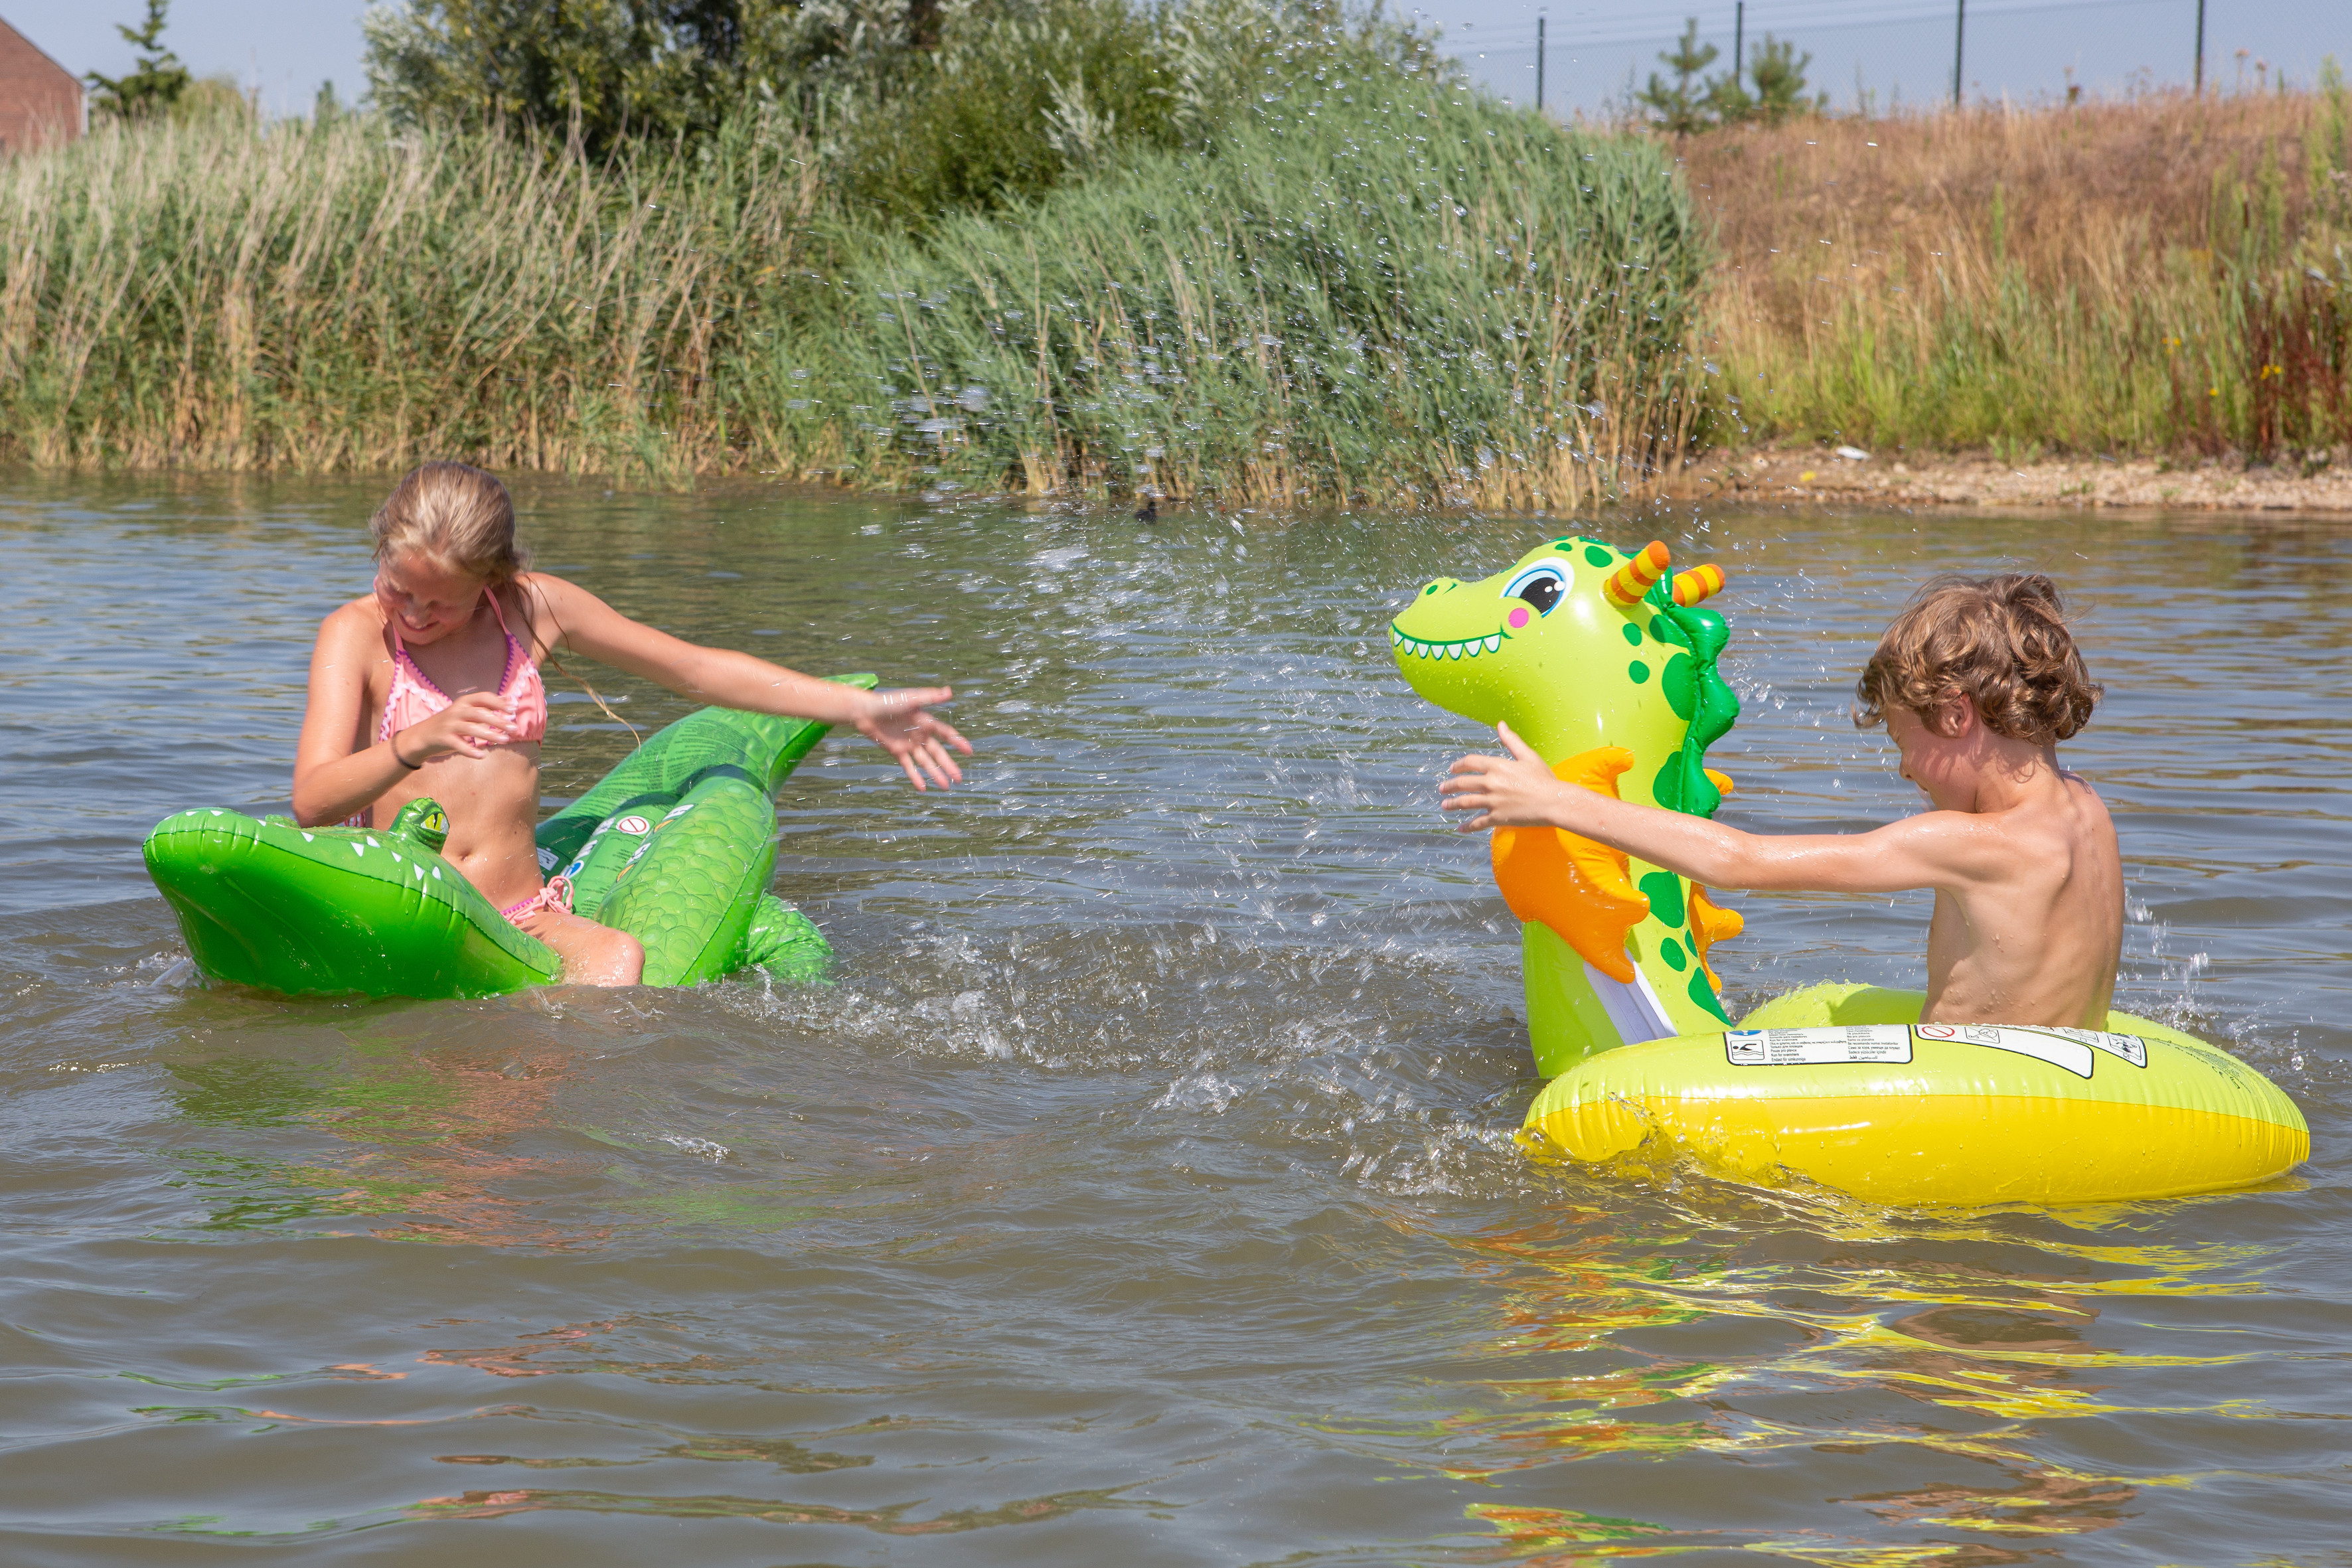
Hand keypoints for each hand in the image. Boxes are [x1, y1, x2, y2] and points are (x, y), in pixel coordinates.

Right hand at [399, 690, 518, 762]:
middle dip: (498, 721)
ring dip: (490, 735)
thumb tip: (509, 703)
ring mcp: (448, 725)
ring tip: (505, 740)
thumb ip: (484, 709)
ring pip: (471, 729)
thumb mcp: (466, 713)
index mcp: (463, 703)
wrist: (422, 736)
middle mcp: (456, 711)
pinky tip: (482, 756)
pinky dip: (470, 750)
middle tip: (514, 728)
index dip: (499, 702)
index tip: (513, 709)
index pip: (483, 698)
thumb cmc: (451, 724)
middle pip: (479, 713)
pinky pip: (458, 745)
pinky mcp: (443, 738)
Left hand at [852, 687, 972, 790]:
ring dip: (935, 774)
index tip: (969, 751)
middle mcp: (920, 734)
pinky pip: (908, 766)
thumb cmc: (888, 701)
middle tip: (959, 779)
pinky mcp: (897, 751)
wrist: (865, 711)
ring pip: (925, 762)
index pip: (946, 734)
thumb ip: (930, 697)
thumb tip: (950, 692)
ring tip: (945, 787)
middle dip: (948, 765)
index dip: (957, 742)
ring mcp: (909, 744)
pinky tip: (923, 788)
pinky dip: (915, 777)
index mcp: (926, 722)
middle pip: (938, 753)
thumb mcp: (911, 699)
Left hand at [1438, 721, 1566, 831]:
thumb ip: (1511, 741)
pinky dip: (1467, 826)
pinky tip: (1459, 828)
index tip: (1452, 769)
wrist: (1555, 801)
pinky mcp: (1498, 817)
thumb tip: (1500, 724)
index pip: (1470, 762)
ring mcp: (1493, 801)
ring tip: (1444, 806)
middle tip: (1442, 788)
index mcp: (1497, 766)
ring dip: (1452, 804)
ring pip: (1466, 803)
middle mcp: (1491, 783)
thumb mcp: (1528, 756)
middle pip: (1463, 783)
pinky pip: (1477, 823)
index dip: (1458, 765)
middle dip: (1450, 786)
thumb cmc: (1544, 779)